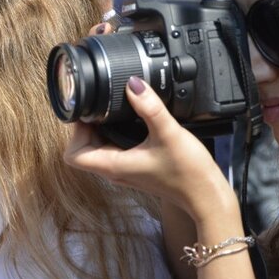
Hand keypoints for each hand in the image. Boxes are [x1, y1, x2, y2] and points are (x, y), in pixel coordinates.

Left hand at [64, 75, 233, 220]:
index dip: (75, 132)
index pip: (73, 155)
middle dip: (87, 126)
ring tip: (115, 109)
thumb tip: (133, 84)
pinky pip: (115, 150)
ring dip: (101, 130)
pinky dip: (116, 134)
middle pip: (83, 149)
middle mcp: (115, 171)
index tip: (90, 112)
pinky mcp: (137, 167)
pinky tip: (132, 120)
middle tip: (102, 105)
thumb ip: (150, 107)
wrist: (205, 194)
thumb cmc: (187, 172)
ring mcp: (126, 170)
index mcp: (114, 166)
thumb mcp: (168, 133)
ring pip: (99, 149)